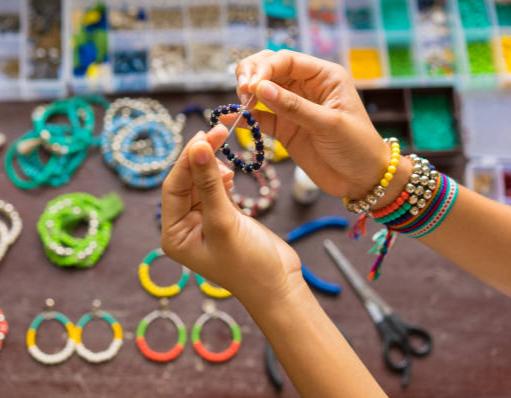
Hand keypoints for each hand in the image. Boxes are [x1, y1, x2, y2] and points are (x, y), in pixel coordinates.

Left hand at [161, 126, 302, 308]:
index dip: (187, 160)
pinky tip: (230, 174)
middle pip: (186, 182)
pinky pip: (215, 190)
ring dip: (212, 166)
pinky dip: (221, 178)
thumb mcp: (224, 222)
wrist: (280, 285)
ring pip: (201, 183)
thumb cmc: (249, 263)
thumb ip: (209, 184)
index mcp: (174, 234)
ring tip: (224, 152)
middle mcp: (183, 227)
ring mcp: (203, 222)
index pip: (173, 187)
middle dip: (200, 158)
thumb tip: (196, 146)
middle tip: (218, 131)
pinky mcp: (222, 217)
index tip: (203, 135)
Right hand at [233, 50, 410, 203]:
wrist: (361, 179)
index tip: (250, 85)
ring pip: (262, 91)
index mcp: (323, 77)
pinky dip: (246, 117)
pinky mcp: (284, 128)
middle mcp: (305, 87)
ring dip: (246, 94)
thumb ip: (293, 107)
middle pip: (270, 69)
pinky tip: (231, 118)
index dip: (264, 68)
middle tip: (242, 92)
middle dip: (252, 75)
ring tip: (240, 105)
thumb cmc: (356, 147)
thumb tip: (260, 88)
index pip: (286, 60)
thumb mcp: (328, 124)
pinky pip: (261, 117)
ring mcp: (292, 107)